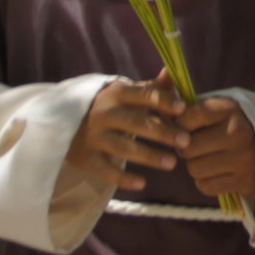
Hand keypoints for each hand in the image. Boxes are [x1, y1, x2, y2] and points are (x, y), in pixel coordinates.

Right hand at [71, 72, 186, 194]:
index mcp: (116, 94)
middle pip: (136, 123)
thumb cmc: (112, 107)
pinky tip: (142, 184)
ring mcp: (93, 137)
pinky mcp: (86, 158)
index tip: (183, 109)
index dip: (163, 101)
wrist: (68, 123)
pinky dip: (123, 178)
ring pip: (124, 148)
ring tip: (172, 163)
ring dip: (149, 156)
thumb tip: (174, 70)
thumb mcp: (128, 94)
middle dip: (162, 132)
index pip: (143, 95)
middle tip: (186, 141)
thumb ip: (153, 87)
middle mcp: (103, 114)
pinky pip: (106, 170)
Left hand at [177, 92, 254, 198]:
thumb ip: (186, 102)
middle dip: (187, 148)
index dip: (179, 124)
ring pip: (194, 169)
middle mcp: (239, 134)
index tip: (185, 126)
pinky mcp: (245, 181)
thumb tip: (160, 86)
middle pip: (186, 148)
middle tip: (197, 145)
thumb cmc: (232, 124)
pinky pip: (205, 186)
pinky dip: (206, 181)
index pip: (186, 118)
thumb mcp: (215, 107)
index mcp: (230, 110)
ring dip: (196, 165)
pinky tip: (217, 171)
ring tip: (209, 157)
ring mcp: (244, 159)